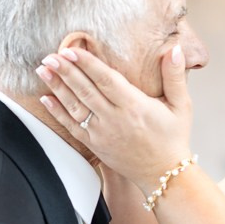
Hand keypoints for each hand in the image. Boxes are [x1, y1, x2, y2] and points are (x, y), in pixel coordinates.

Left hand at [37, 46, 192, 193]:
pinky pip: (72, 127)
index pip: (106, 79)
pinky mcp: (95, 145)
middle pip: (85, 90)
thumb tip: (176, 49)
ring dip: (57, 87)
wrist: (163, 174)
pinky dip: (57, 112)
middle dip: (65, 71)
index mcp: (135, 106)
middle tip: (50, 56)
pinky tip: (45, 98)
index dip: (87, 64)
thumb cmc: (173, 137)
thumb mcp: (181, 105)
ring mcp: (102, 134)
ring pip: (75, 106)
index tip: (71, 50)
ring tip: (43, 70)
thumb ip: (176, 76)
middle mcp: (115, 120)